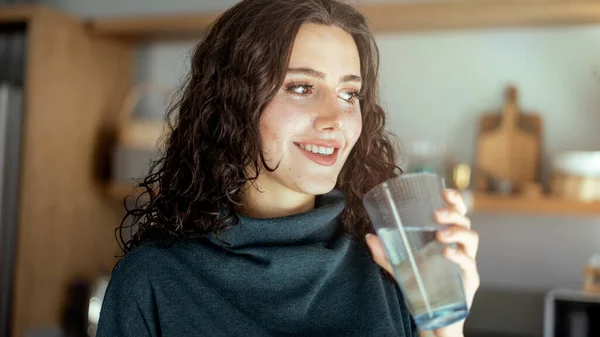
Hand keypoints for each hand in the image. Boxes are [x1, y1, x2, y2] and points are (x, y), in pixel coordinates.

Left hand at [365, 188, 479, 336]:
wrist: (431, 315)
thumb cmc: (420, 285)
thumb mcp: (400, 266)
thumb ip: (385, 253)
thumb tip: (369, 236)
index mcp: (446, 238)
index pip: (456, 213)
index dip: (455, 200)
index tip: (444, 191)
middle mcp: (459, 247)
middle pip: (466, 221)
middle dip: (454, 213)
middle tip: (437, 213)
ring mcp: (467, 262)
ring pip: (472, 239)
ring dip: (457, 232)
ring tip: (441, 234)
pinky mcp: (469, 280)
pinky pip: (469, 264)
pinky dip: (460, 256)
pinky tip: (447, 253)